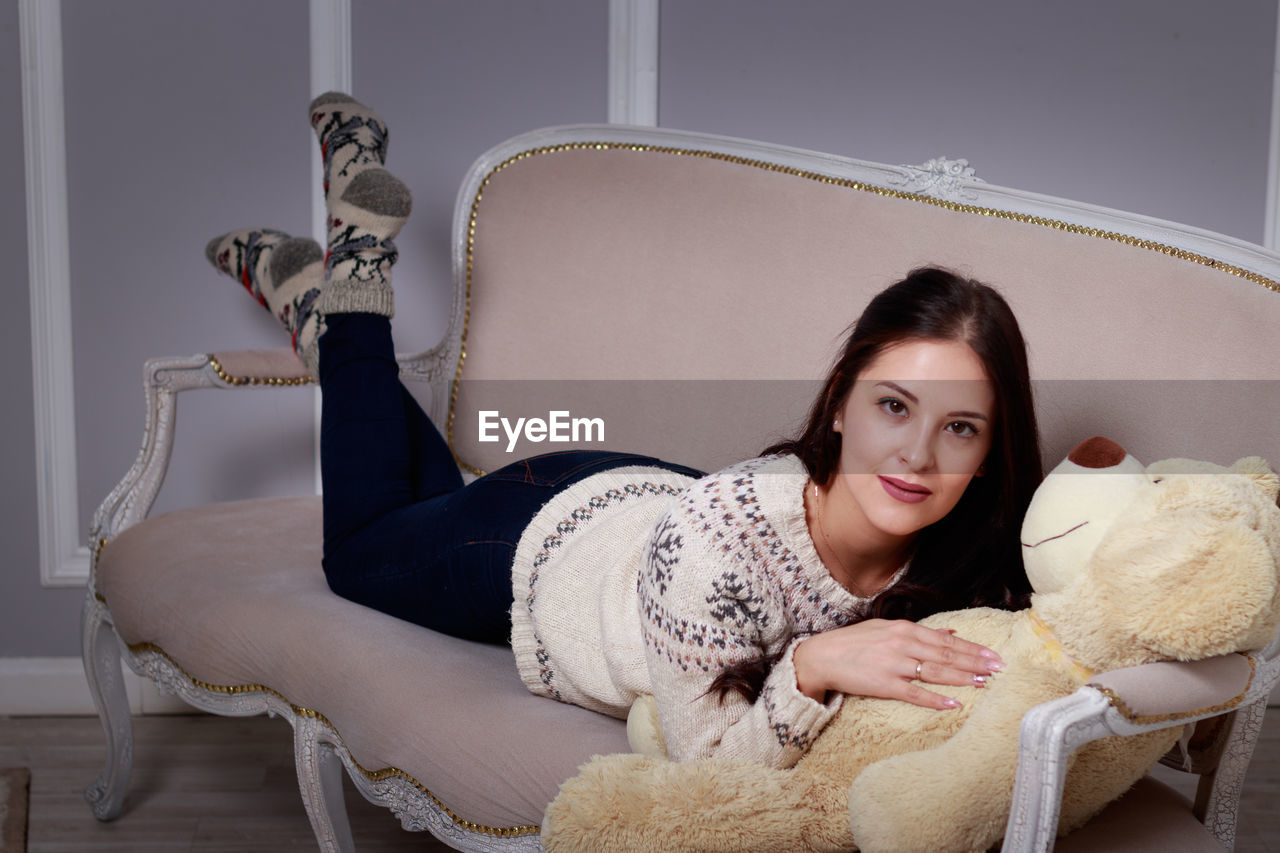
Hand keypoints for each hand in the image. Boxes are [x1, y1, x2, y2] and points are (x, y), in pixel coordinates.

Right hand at [792, 619, 1002, 709]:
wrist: (823, 657)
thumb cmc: (855, 642)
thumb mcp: (886, 628)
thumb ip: (920, 631)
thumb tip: (951, 631)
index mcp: (904, 629)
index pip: (947, 640)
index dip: (973, 648)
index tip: (994, 656)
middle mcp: (903, 645)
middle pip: (947, 655)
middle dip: (976, 662)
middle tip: (1000, 669)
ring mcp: (894, 665)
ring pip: (936, 673)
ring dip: (962, 678)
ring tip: (984, 683)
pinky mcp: (885, 685)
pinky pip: (915, 694)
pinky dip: (936, 699)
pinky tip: (953, 703)